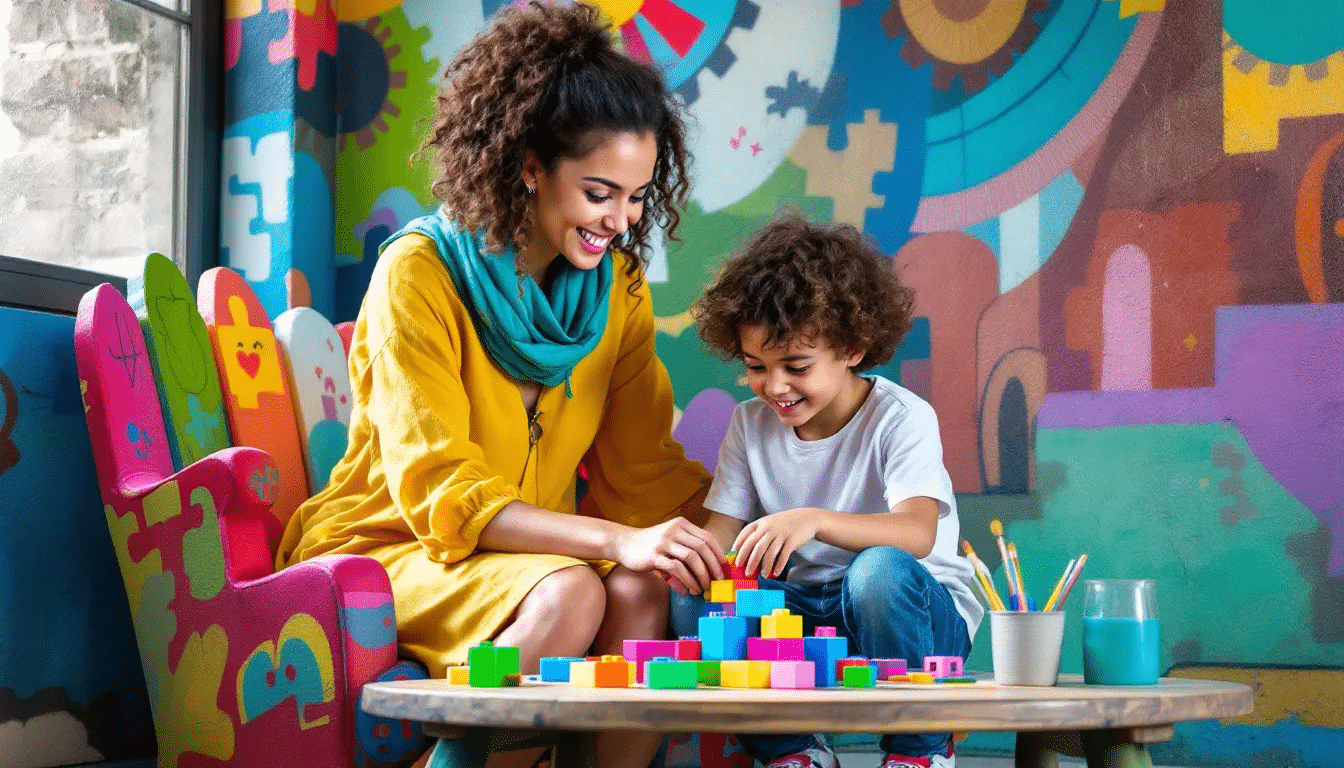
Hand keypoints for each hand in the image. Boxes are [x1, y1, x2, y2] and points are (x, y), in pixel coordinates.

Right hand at [610, 517, 725, 595]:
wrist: (624, 543)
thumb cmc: (651, 544)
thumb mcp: (671, 539)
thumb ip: (688, 549)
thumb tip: (709, 570)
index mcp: (681, 524)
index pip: (707, 538)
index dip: (718, 553)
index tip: (724, 567)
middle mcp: (674, 530)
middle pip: (702, 547)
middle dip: (713, 566)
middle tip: (718, 580)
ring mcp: (664, 542)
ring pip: (692, 558)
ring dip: (701, 575)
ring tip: (704, 588)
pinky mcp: (654, 555)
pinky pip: (676, 568)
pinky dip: (686, 580)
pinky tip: (688, 590)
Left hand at [732, 508, 819, 578]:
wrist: (807, 518)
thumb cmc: (784, 524)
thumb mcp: (769, 524)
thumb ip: (758, 535)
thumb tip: (745, 554)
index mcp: (761, 523)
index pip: (745, 535)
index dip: (738, 547)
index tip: (734, 559)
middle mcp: (769, 527)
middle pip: (755, 546)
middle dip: (749, 561)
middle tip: (745, 572)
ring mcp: (781, 533)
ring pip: (769, 552)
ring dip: (764, 566)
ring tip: (762, 576)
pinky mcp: (792, 539)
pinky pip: (783, 555)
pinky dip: (779, 565)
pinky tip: (775, 573)